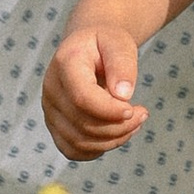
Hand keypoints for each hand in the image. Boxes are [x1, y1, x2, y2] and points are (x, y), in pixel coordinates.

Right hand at [42, 26, 144, 158]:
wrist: (87, 48)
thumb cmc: (105, 44)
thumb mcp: (119, 42)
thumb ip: (122, 63)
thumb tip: (123, 95)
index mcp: (65, 63)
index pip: (82, 97)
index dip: (110, 110)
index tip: (134, 109)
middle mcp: (51, 89)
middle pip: (83, 123)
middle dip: (119, 126)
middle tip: (143, 114)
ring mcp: (50, 110)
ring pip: (79, 141)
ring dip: (113, 140)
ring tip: (134, 124)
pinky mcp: (55, 126)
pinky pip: (73, 151)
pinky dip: (98, 149)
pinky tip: (117, 134)